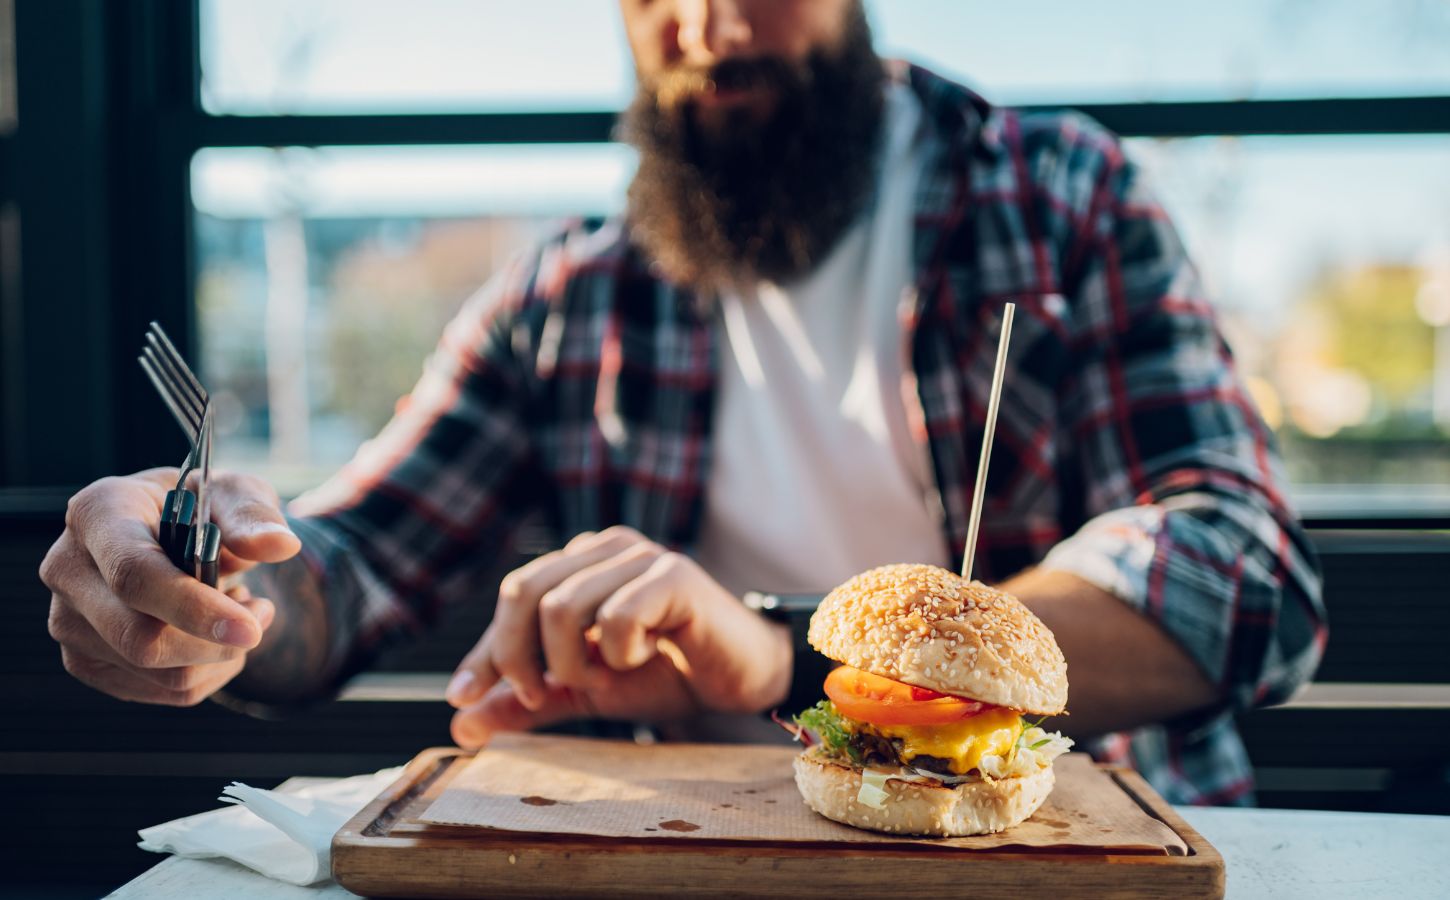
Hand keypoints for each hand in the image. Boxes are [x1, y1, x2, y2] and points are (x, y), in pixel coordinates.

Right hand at [40, 468, 301, 705]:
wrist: (172, 534)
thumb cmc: (199, 508)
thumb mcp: (232, 493)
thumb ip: (254, 515)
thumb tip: (280, 546)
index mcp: (96, 513)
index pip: (134, 576)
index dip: (193, 608)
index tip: (250, 629)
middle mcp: (66, 568)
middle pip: (140, 639)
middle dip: (217, 641)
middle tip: (262, 613)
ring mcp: (67, 621)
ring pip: (154, 672)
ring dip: (219, 656)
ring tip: (240, 615)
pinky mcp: (84, 660)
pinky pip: (159, 691)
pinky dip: (207, 672)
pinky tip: (213, 636)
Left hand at [445, 526, 791, 747]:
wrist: (741, 679)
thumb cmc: (664, 675)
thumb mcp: (584, 692)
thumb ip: (527, 702)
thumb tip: (461, 725)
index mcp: (580, 564)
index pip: (514, 596)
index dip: (486, 651)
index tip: (463, 700)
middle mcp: (605, 548)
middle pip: (524, 591)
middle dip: (517, 656)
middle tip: (541, 695)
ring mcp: (641, 556)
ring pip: (563, 608)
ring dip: (574, 663)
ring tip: (607, 677)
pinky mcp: (674, 575)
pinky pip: (616, 618)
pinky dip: (619, 654)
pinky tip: (644, 656)